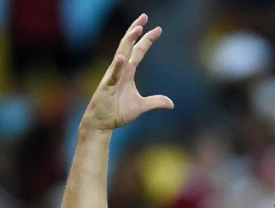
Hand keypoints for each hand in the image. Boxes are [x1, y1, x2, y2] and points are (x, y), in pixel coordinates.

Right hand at [81, 14, 173, 131]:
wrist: (102, 123)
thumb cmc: (117, 112)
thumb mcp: (141, 106)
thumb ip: (155, 102)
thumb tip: (171, 104)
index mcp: (128, 73)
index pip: (139, 51)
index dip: (147, 40)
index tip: (157, 29)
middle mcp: (120, 70)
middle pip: (129, 46)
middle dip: (136, 31)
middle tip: (144, 17)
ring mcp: (112, 77)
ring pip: (121, 54)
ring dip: (128, 41)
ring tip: (137, 29)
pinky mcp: (107, 87)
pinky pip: (113, 75)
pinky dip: (117, 66)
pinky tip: (123, 57)